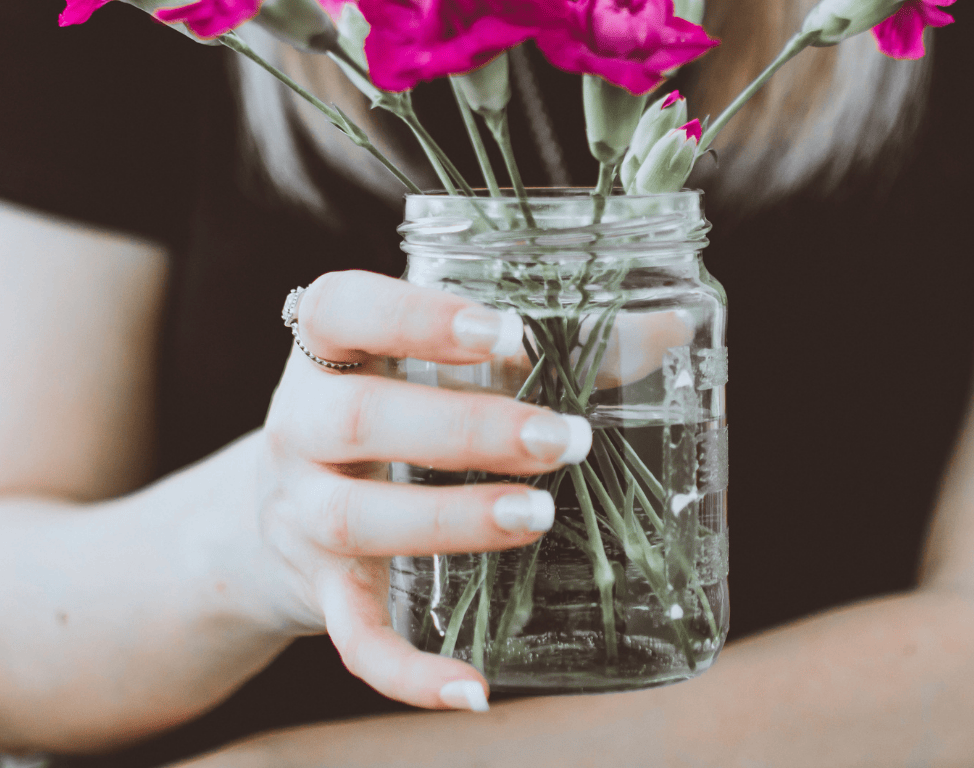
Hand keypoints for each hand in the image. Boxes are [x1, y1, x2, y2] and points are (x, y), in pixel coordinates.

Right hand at [253, 270, 591, 712]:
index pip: (342, 310)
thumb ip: (543, 346)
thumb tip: (671, 330)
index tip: (505, 331)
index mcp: (330, 348)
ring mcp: (302, 512)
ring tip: (540, 514)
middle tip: (563, 438)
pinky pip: (351, 638)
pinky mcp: (320, 591)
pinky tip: (474, 687)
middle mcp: (301, 425)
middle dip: (468, 429)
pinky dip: (406, 669)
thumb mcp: (438, 364)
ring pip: (356, 519)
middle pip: (359, 420)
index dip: (415, 317)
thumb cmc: (393, 405)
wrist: (278, 504)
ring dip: (453, 520)